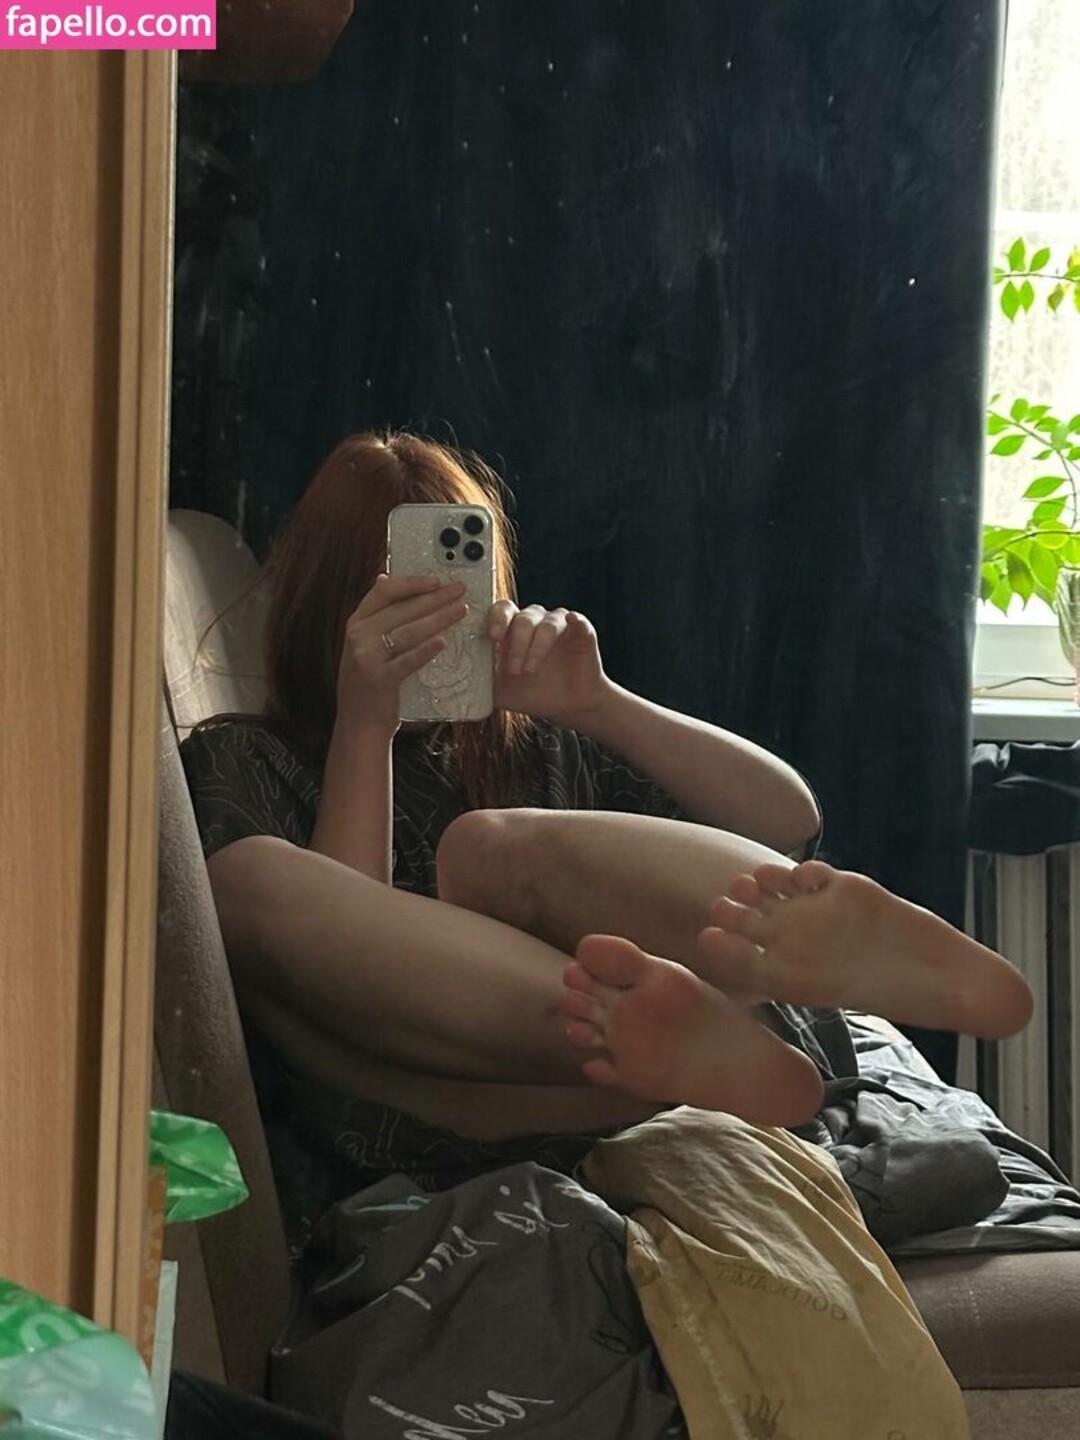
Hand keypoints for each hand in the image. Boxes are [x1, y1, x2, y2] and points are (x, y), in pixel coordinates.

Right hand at [336, 573, 467, 733]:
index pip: (384, 592)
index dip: (412, 583)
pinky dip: (426, 650)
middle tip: (459, 591)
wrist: (358, 724)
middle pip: (402, 609)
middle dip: (435, 597)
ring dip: (439, 618)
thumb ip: (374, 615)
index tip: (437, 580)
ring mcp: (367, 658)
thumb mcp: (363, 644)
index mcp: (356, 623)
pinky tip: (443, 642)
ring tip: (461, 611)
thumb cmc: (368, 682)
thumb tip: (384, 577)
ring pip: (409, 632)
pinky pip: (408, 661)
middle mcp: (358, 637)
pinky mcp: (380, 679)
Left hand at [489, 602, 608, 726]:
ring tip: (529, 671)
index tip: (492, 637)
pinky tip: (572, 624)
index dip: (495, 620)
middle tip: (512, 668)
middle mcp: (533, 621)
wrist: (565, 706)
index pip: (500, 612)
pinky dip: (575, 621)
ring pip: (546, 624)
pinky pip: (577, 621)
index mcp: (511, 629)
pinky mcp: (581, 630)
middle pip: (522, 617)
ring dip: (536, 647)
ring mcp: (557, 624)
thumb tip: (450, 683)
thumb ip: (478, 680)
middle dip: (516, 642)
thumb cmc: (530, 693)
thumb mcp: (499, 690)